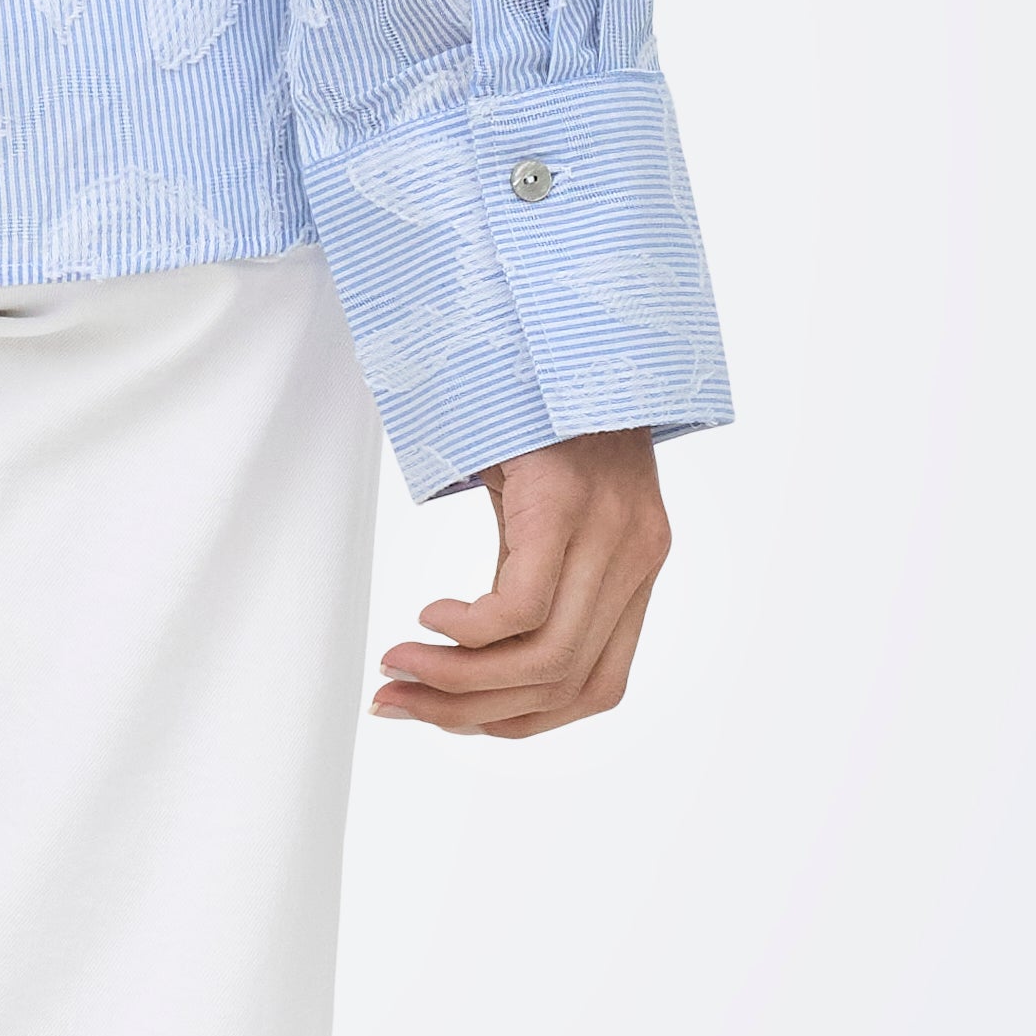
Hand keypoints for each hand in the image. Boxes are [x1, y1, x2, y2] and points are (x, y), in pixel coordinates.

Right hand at [372, 429, 668, 739]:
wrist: (553, 312)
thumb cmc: (535, 404)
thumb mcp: (542, 504)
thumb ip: (532, 571)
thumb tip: (469, 654)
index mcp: (635, 566)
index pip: (595, 688)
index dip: (517, 722)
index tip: (447, 718)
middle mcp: (637, 556)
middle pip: (564, 683)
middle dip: (470, 713)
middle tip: (398, 701)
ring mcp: (611, 530)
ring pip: (545, 659)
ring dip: (458, 683)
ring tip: (400, 669)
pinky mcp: (569, 500)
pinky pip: (523, 608)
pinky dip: (469, 632)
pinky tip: (429, 616)